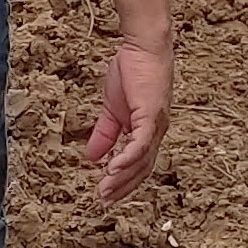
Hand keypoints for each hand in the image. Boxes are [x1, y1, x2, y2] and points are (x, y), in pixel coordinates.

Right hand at [85, 34, 173, 201]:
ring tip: (105, 189)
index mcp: (147, 131)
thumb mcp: (112, 109)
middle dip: (123, 187)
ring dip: (123, 177)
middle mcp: (156, 132)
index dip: (124, 182)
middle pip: (142, 168)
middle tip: (104, 200)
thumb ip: (105, 134)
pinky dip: (127, 158)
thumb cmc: (132, 72)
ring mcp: (156, 124)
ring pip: (142, 160)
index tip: (106, 194)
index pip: (138, 164)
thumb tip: (91, 157)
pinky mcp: (151, 114)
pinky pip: (140, 143)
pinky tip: (113, 169)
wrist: (142, 47)